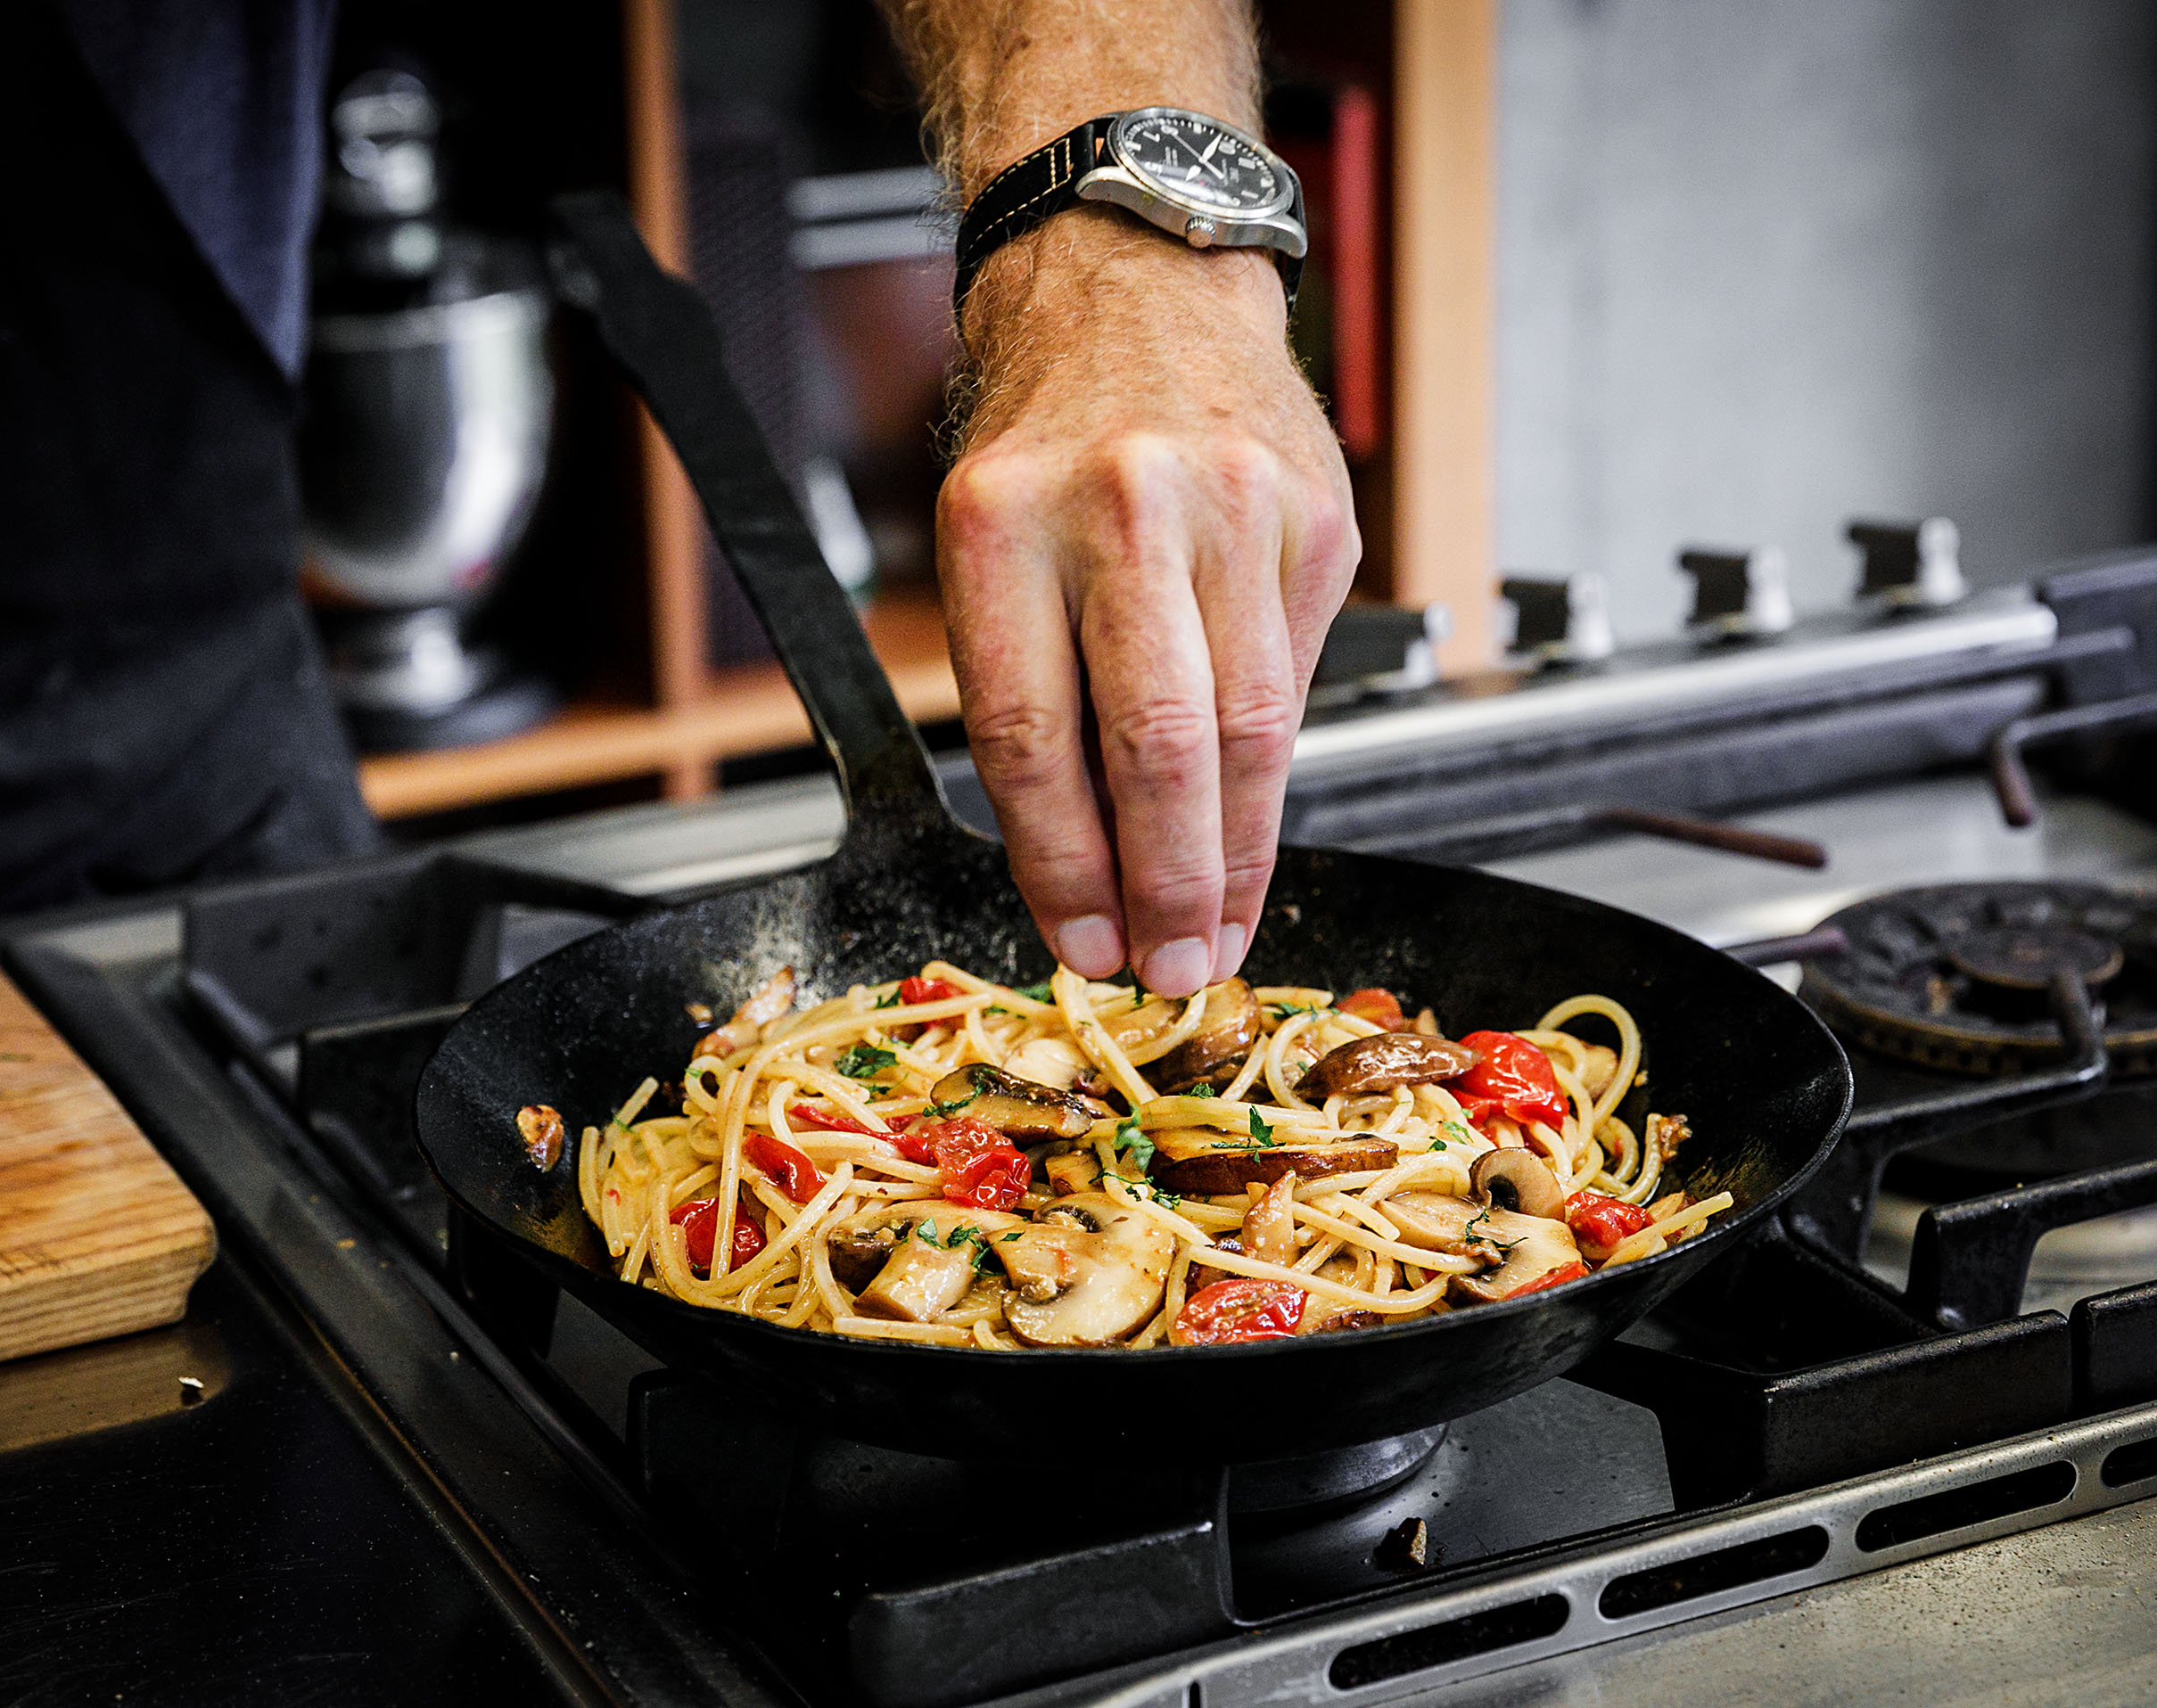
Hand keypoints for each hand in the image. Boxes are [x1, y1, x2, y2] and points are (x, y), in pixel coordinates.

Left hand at [937, 207, 1360, 997]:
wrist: (1138, 287)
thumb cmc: (1048, 440)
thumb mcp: (991, 545)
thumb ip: (1037, 693)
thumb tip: (1091, 870)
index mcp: (1004, 521)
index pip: (1030, 736)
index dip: (1060, 865)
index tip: (1084, 943)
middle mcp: (1121, 506)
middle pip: (1157, 744)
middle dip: (1167, 884)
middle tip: (1172, 971)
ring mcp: (1233, 509)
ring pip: (1248, 728)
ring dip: (1237, 856)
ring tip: (1219, 933)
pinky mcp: (1316, 521)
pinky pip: (1295, 679)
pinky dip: (1271, 769)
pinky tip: (1250, 821)